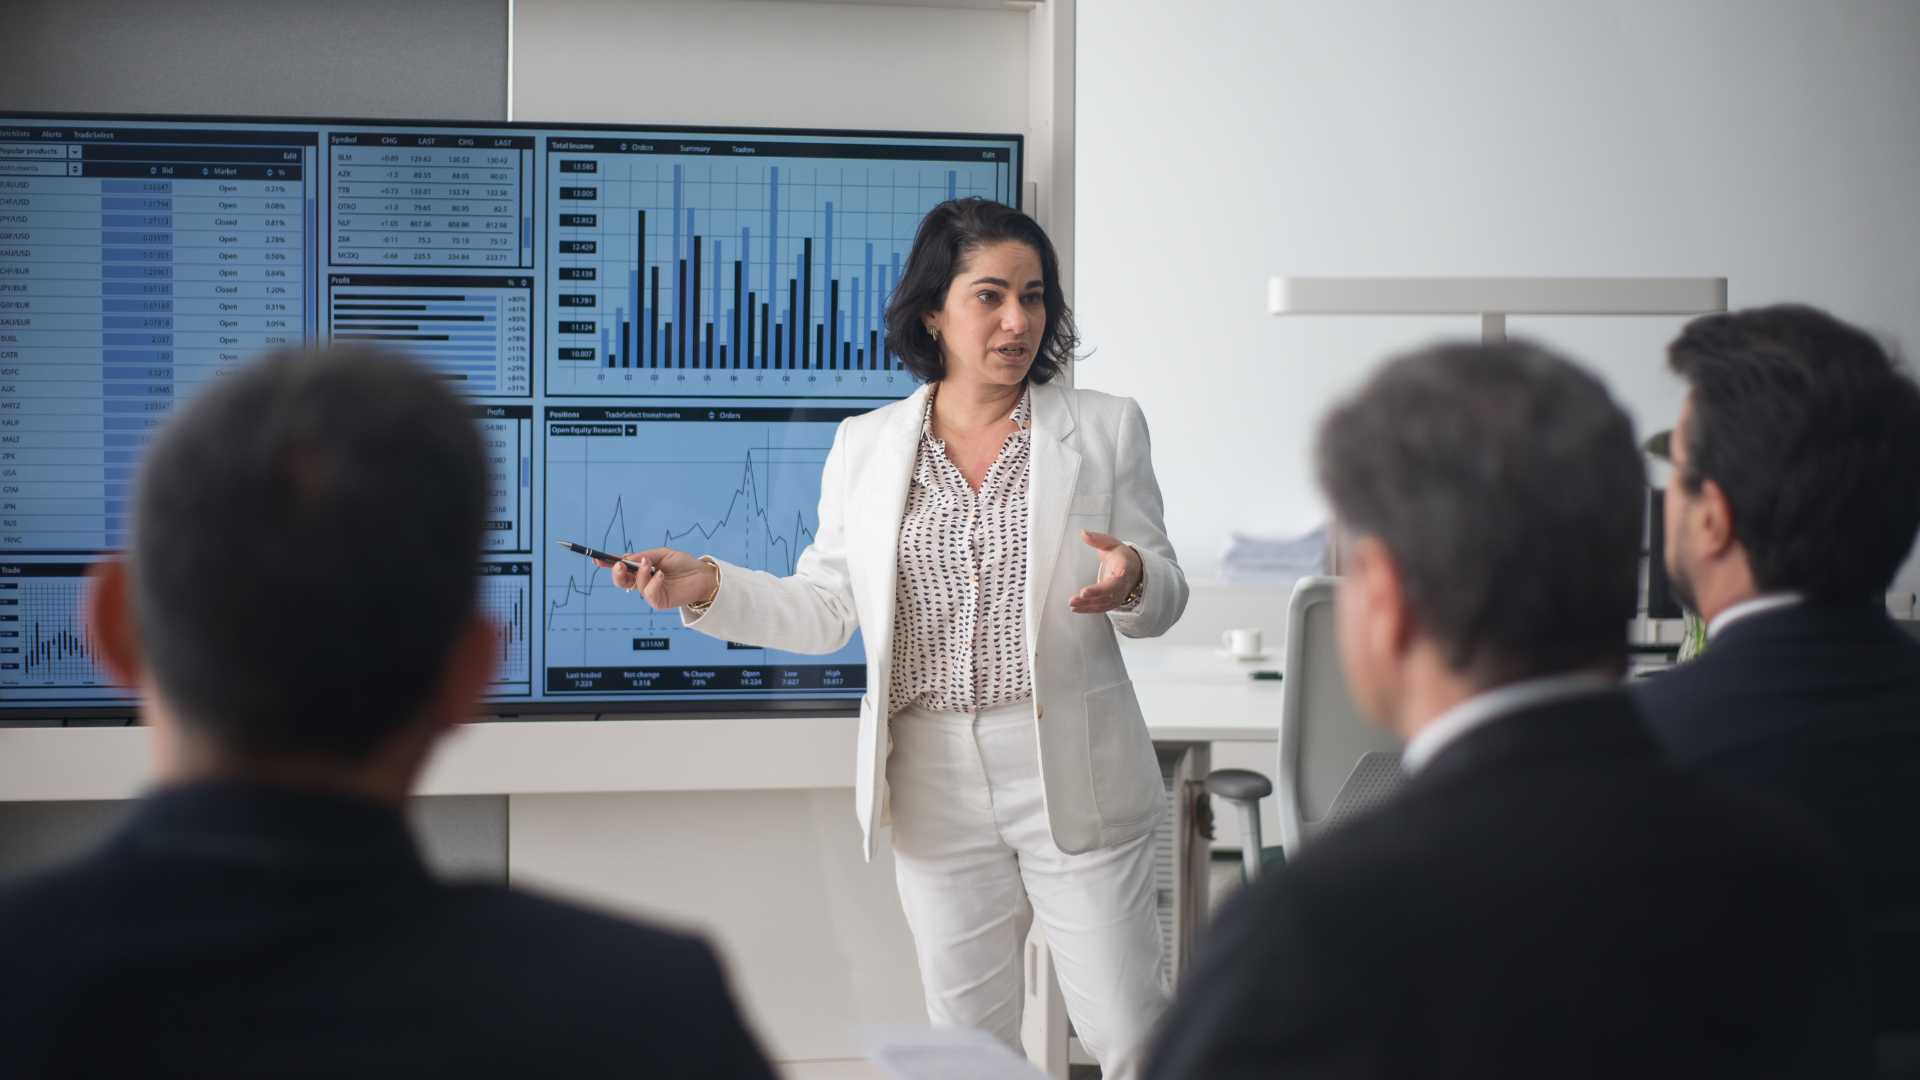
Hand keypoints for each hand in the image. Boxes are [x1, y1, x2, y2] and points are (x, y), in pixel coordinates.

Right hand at [596, 548, 716, 610]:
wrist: (703, 575)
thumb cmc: (683, 564)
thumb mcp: (662, 554)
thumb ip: (644, 556)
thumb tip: (627, 559)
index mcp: (641, 570)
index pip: (621, 568)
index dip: (608, 564)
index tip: (597, 559)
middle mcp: (643, 582)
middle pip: (621, 582)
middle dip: (617, 573)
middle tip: (620, 564)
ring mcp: (650, 593)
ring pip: (636, 586)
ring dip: (641, 573)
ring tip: (650, 564)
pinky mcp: (659, 602)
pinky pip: (649, 593)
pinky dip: (653, 582)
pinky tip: (661, 575)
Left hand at [1070, 530, 1142, 614]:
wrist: (1134, 569)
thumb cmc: (1121, 556)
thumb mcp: (1111, 544)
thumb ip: (1097, 539)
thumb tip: (1083, 533)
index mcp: (1124, 568)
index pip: (1116, 580)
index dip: (1102, 587)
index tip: (1087, 590)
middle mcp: (1122, 585)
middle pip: (1109, 594)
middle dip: (1093, 597)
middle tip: (1077, 597)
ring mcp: (1118, 595)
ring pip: (1103, 603)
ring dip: (1087, 605)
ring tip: (1072, 603)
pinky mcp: (1112, 602)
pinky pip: (1100, 608)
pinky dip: (1087, 609)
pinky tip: (1075, 608)